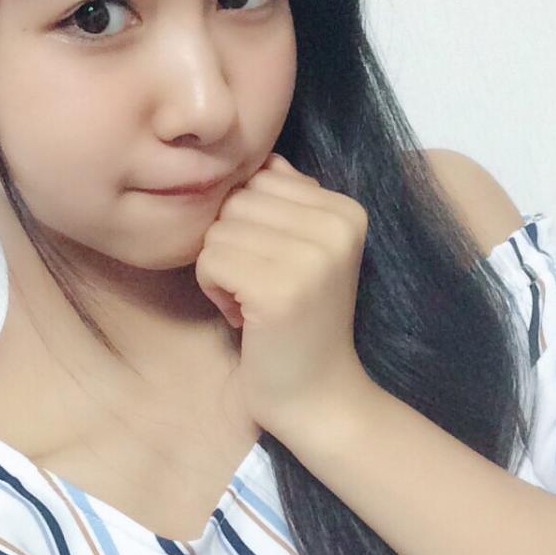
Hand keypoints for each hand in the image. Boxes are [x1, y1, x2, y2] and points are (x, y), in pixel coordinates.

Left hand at [195, 152, 372, 438]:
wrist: (318, 396)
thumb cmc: (298, 322)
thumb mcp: (305, 250)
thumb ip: (289, 200)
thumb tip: (262, 158)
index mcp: (347, 209)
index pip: (259, 179)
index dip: (252, 226)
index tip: (277, 267)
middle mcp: (336, 225)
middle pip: (235, 201)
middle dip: (232, 245)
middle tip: (262, 289)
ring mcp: (311, 256)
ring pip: (217, 230)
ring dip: (221, 271)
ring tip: (255, 303)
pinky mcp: (279, 288)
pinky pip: (209, 259)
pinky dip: (215, 291)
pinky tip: (246, 318)